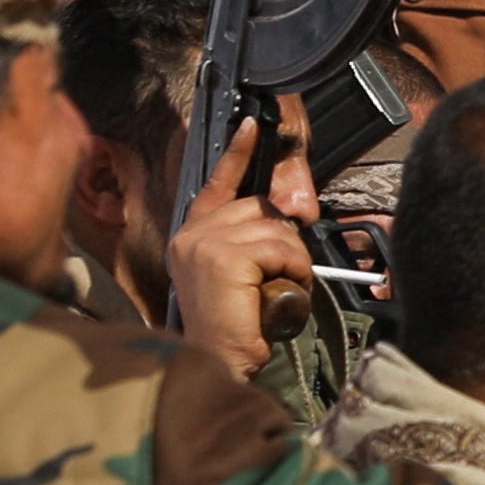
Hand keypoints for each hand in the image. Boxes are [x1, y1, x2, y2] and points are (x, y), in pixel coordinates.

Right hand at [168, 118, 320, 377]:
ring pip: (276, 228)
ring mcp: (204, 243)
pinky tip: (276, 289)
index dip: (238, 153)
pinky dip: (292, 268)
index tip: (252, 124)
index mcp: (192, 235)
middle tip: (281, 271)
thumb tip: (285, 215)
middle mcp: (192, 234)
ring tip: (275, 286)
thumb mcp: (236, 273)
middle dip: (284, 236)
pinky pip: (281, 247)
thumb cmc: (235, 323)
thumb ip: (247, 241)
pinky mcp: (223, 257)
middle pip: (260, 207)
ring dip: (292, 258)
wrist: (219, 360)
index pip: (218, 183)